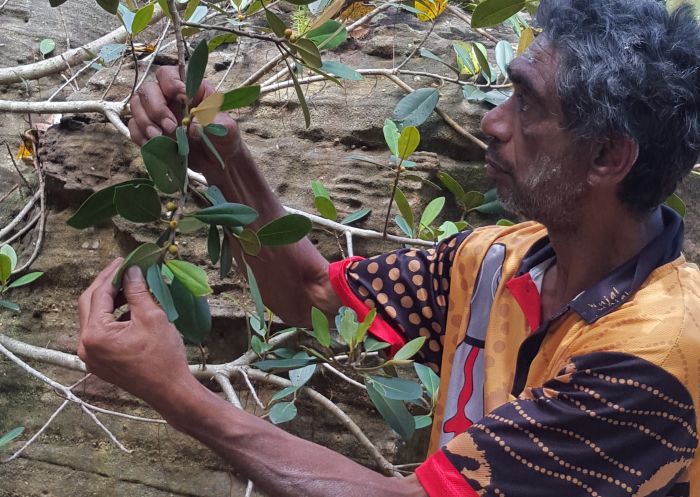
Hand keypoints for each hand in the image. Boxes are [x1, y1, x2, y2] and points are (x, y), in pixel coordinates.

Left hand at [77, 259, 194, 405]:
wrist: (170, 391)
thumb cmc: (163, 356)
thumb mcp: (152, 317)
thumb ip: (137, 291)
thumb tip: (131, 271)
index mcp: (95, 335)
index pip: (99, 295)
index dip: (113, 275)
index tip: (125, 261)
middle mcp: (86, 346)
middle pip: (90, 305)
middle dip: (107, 285)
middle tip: (124, 269)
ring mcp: (91, 356)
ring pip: (95, 318)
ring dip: (110, 301)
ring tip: (131, 287)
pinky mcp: (100, 362)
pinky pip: (101, 332)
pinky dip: (113, 317)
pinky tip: (130, 308)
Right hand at [128, 66, 245, 185]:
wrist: (217, 160)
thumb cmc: (223, 138)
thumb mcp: (228, 130)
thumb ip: (216, 124)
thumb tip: (193, 125)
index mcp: (190, 89)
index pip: (170, 74)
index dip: (171, 83)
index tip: (181, 98)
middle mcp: (170, 97)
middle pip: (149, 89)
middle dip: (156, 107)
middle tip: (170, 127)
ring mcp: (157, 113)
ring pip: (137, 105)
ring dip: (145, 121)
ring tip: (159, 138)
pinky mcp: (150, 130)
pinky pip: (134, 127)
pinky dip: (140, 136)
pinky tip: (154, 145)